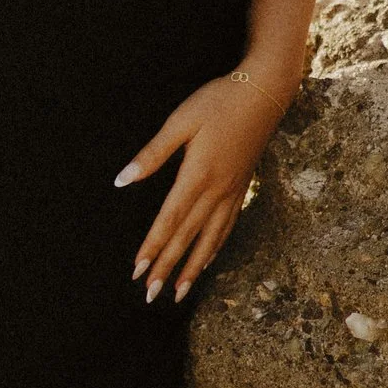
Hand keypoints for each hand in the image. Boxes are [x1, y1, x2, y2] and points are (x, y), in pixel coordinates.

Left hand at [115, 65, 291, 304]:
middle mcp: (216, 191)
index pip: (169, 220)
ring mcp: (231, 192)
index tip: (137, 271)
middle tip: (150, 295)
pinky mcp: (241, 188)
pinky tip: (206, 262)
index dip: (152, 247)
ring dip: (191, 268)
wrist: (264, 92)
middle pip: (187, 237)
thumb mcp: (180, 121)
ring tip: (177, 293)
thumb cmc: (219, 101)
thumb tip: (122, 179)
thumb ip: (153, 153)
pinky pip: (226, 228)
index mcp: (197, 175)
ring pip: (209, 240)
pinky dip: (214, 249)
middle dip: (167, 268)